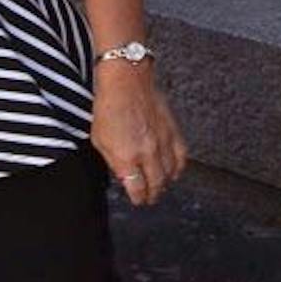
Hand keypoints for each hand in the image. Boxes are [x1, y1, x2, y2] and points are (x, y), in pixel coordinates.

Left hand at [93, 66, 186, 206]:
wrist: (127, 81)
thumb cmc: (109, 106)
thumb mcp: (99, 140)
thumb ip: (113, 161)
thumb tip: (122, 174)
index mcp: (126, 157)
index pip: (137, 188)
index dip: (138, 198)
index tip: (137, 200)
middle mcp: (146, 153)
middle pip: (156, 184)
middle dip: (153, 194)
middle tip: (150, 198)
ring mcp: (162, 142)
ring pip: (170, 173)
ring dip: (165, 183)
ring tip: (161, 187)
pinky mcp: (172, 131)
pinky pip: (181, 156)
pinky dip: (179, 167)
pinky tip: (175, 171)